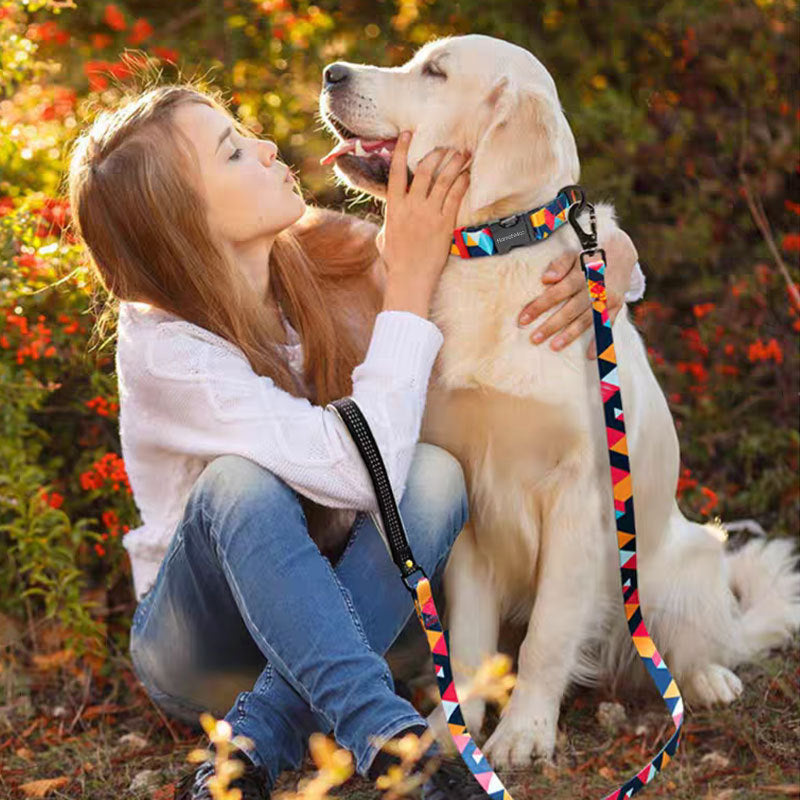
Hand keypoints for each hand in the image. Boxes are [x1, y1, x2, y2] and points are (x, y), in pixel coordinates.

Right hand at [379, 131, 470, 300]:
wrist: (409, 279)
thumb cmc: (396, 262)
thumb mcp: (385, 237)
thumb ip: (390, 221)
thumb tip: (391, 216)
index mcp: (394, 207)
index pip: (397, 172)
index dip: (403, 150)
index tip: (408, 135)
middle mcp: (411, 206)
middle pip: (424, 170)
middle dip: (436, 154)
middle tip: (446, 145)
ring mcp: (429, 214)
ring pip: (443, 180)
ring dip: (454, 164)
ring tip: (462, 153)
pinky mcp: (444, 224)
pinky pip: (455, 197)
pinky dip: (462, 183)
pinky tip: (467, 175)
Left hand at [516, 229, 638, 358]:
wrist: (622, 251)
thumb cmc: (589, 254)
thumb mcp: (574, 252)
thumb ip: (560, 264)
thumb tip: (546, 279)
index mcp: (583, 272)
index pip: (558, 291)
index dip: (540, 305)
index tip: (524, 319)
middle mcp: (597, 286)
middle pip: (571, 309)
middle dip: (552, 325)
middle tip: (535, 338)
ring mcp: (608, 297)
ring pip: (587, 319)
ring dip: (571, 334)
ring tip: (554, 346)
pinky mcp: (617, 305)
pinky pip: (607, 325)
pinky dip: (600, 341)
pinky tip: (590, 355)